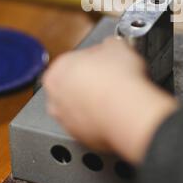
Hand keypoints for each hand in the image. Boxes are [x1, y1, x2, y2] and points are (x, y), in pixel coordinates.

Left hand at [43, 37, 177, 163]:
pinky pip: (89, 123)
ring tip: (114, 95)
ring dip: (93, 101)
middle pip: (73, 84)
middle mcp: (55, 97)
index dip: (94, 59)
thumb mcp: (116, 45)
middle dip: (90, 81)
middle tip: (110, 78)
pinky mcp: (80, 137)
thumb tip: (110, 47)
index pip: (74, 60)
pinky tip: (115, 111)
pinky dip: (100, 118)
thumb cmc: (118, 79)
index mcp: (57, 70)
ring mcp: (65, 119)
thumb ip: (107, 45)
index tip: (106, 61)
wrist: (127, 111)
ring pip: (79, 106)